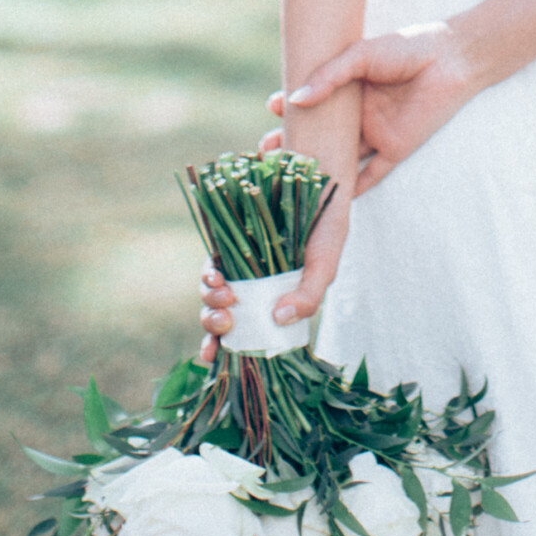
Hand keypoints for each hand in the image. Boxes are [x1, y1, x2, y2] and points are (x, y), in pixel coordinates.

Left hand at [196, 176, 348, 362]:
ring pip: (212, 292)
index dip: (223, 346)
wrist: (317, 180)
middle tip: (225, 322)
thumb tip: (279, 319)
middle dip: (214, 324)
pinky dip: (209, 273)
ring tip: (225, 295)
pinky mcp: (229, 240)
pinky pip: (211, 262)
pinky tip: (217, 274)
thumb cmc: (326, 229)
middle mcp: (251, 286)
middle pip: (221, 315)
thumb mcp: (324, 267)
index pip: (243, 332)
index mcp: (272, 302)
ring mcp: (239, 264)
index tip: (214, 355)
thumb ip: (309, 297)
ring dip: (211, 299)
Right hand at [287, 21, 477, 195]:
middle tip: (267, 150)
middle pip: (323, 134)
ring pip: (342, 157)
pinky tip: (329, 199)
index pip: (315, 101)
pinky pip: (371, 174)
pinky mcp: (395, 149)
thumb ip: (329, 75)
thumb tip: (296, 100)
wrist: (451, 59)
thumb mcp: (361, 55)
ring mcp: (376, 133)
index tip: (272, 109)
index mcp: (351, 88)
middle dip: (295, 142)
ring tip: (288, 175)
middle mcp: (360, 114)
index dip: (291, 106)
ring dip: (318, 167)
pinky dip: (352, 188)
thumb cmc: (407, 48)